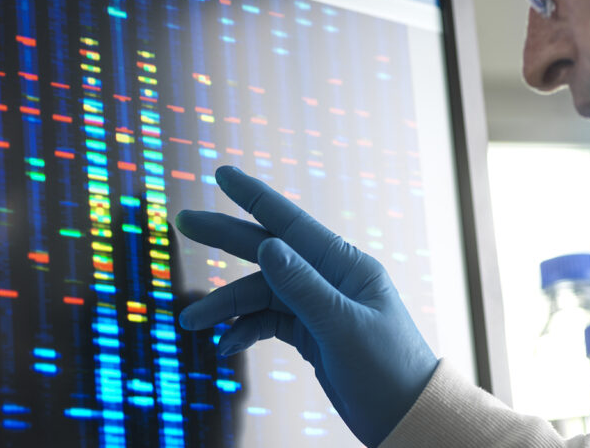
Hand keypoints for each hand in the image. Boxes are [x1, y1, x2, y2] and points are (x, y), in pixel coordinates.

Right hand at [176, 166, 437, 447]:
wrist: (406, 416)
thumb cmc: (388, 370)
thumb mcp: (344, 327)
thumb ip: (303, 287)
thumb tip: (268, 245)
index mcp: (345, 266)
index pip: (291, 223)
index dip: (254, 196)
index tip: (222, 173)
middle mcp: (330, 279)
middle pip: (268, 252)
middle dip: (225, 238)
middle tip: (183, 221)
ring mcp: (319, 306)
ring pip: (262, 293)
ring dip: (227, 306)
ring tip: (189, 323)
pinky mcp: (312, 333)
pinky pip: (268, 321)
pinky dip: (245, 330)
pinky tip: (224, 345)